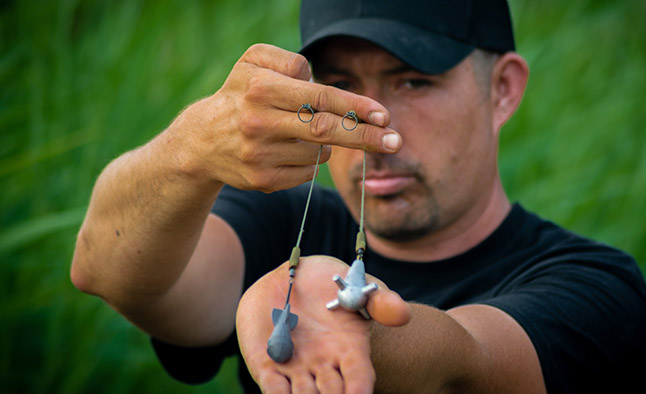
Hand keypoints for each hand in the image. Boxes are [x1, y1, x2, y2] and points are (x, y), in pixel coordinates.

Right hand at [163, 44, 401, 192]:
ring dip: (322, 144)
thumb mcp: (252, 62)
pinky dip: (307, 163)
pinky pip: (306, 174)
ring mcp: (261, 156)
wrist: (201, 143)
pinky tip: (285, 152)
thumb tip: (319, 80)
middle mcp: (260, 123)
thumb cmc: (238, 95)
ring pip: (318, 153)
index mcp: (262, 89)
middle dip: (365, 137)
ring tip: (295, 134)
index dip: (357, 106)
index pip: (321, 97)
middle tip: (395, 142)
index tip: (384, 115)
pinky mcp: (263, 182)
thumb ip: (289, 61)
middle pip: (326, 132)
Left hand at [236, 255, 410, 393]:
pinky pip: (273, 387)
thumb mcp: (357, 286)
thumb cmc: (330, 283)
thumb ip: (380, 301)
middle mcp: (324, 365)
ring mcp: (296, 367)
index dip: (359, 390)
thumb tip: (403, 313)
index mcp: (350, 350)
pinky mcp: (268, 365)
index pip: (359, 377)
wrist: (289, 278)